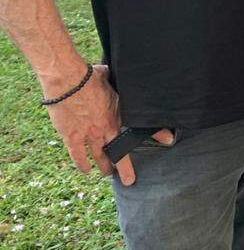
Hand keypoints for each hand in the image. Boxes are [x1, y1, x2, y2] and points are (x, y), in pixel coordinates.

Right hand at [44, 64, 172, 185]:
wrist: (68, 81)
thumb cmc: (88, 76)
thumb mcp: (108, 77)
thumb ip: (110, 78)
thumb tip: (108, 71)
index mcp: (118, 113)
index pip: (140, 127)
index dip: (157, 133)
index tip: (168, 139)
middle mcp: (106, 127)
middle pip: (119, 151)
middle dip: (124, 166)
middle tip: (129, 178)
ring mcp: (89, 134)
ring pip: (99, 156)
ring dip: (104, 167)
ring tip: (108, 174)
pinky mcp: (72, 136)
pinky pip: (78, 155)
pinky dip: (82, 164)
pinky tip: (86, 171)